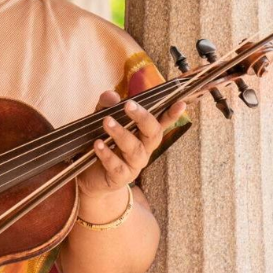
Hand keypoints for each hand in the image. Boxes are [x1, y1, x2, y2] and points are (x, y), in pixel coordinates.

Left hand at [74, 88, 181, 202]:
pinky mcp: (120, 177)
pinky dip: (107, 154)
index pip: (161, 122)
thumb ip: (106, 106)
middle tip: (128, 104)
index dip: (172, 114)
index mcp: (143, 134)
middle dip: (143, 118)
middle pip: (152, 133)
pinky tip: (98, 144)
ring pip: (134, 149)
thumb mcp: (100, 120)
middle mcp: (144, 149)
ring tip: (107, 121)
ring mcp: (134, 164)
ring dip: (121, 134)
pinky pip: (117, 166)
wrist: (91, 177)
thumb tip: (111, 95)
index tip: (181, 103)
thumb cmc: (102, 144)